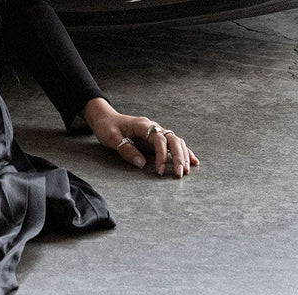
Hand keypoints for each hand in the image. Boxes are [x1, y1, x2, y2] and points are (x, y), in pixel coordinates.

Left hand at [83, 98, 199, 177]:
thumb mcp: (111, 138)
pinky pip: (174, 144)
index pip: (159, 140)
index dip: (162, 155)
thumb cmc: (107, 127)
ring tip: (185, 171)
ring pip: (176, 142)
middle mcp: (154, 127)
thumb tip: (142, 164)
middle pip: (173, 140)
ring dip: (182, 156)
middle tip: (180, 174)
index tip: (160, 171)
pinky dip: (184, 152)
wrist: (105, 118)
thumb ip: (126, 150)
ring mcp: (157, 132)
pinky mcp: (157, 138)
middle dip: (178, 157)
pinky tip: (192, 162)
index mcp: (143, 125)